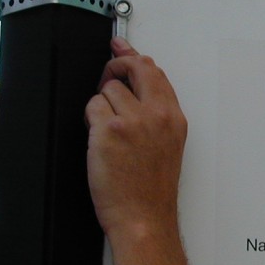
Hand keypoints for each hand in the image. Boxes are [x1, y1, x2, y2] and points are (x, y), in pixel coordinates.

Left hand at [84, 38, 186, 236]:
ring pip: (107, 89)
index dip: (133, 56)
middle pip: (134, 67)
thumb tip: (133, 91)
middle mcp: (157, 115)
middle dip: (115, 65)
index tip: (120, 46)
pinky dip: (90, 120)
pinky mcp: (109, 130)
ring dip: (100, 105)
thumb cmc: (152, 191)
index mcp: (174, 118)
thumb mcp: (168, 146)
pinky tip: (99, 140)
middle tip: (108, 74)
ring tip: (107, 131)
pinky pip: (92, 107)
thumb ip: (155, 115)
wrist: (143, 217)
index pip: (155, 72)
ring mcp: (133, 121)